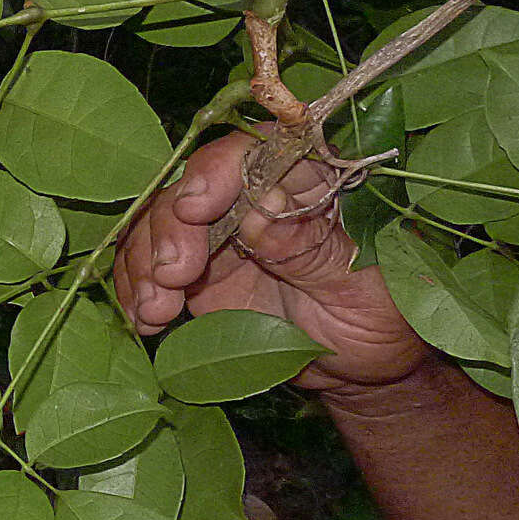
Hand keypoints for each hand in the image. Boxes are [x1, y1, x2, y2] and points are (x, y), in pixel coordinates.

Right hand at [113, 130, 428, 392]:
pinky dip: (135, 289)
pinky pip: (147, 266)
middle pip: (191, 188)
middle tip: (172, 277)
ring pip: (159, 225)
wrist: (362, 365)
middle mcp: (253, 197)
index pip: (252, 154)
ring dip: (144, 264)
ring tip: (155, 312)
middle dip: (170, 229)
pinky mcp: (194, 271)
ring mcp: (218, 234)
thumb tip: (260, 210)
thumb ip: (313, 246)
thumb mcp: (363, 284)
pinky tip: (143, 319)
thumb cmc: (384, 316)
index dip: (216, 172)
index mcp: (306, 182)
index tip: (195, 207)